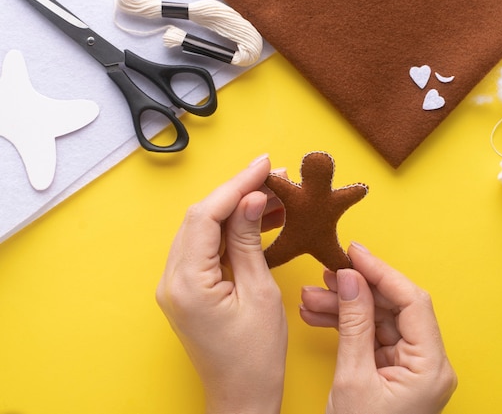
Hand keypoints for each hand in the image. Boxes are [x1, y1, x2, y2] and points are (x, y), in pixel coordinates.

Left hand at [157, 154, 287, 413]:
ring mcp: (176, 286)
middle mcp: (172, 281)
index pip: (205, 216)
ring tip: (272, 198)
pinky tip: (257, 221)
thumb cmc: (255, 359)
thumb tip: (250, 201)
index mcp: (187, 283)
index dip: (235, 186)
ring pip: (203, 231)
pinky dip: (230, 232)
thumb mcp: (260, 293)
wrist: (242, 397)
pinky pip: (206, 249)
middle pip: (201, 219)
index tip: (263, 165)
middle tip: (273, 179)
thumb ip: (249, 242)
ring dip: (235, 211)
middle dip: (237, 194)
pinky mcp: (187, 290)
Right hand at [300, 243, 456, 413]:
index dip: (382, 272)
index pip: (412, 301)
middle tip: (326, 274)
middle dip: (356, 290)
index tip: (354, 253)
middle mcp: (427, 363)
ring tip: (310, 298)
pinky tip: (318, 316)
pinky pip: (370, 337)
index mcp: (431, 366)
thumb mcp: (353, 379)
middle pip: (394, 308)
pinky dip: (345, 326)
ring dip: (345, 307)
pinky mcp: (392, 372)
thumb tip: (350, 279)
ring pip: (378, 320)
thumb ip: (354, 323)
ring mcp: (410, 368)